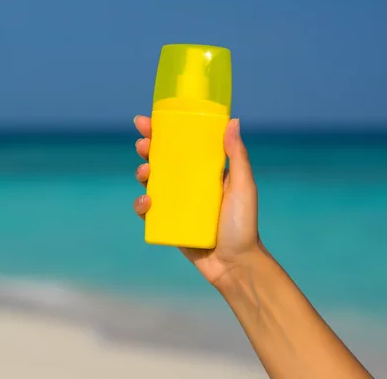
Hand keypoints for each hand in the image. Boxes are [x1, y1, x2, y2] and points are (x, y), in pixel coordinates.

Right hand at [133, 116, 263, 289]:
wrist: (235, 265)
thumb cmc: (243, 224)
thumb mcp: (244, 187)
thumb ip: (237, 156)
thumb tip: (233, 121)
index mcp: (206, 171)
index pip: (183, 145)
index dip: (163, 131)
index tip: (147, 121)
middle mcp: (190, 185)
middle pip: (162, 160)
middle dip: (147, 149)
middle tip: (142, 144)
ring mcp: (177, 204)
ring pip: (151, 182)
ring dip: (142, 172)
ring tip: (144, 172)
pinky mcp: (167, 224)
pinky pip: (148, 211)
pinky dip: (142, 204)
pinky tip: (147, 202)